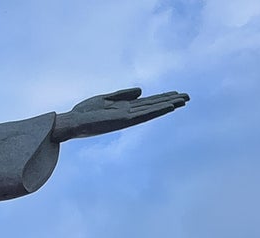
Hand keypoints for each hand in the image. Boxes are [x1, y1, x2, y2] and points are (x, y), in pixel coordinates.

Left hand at [52, 87, 188, 141]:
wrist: (72, 123)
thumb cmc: (84, 113)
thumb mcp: (105, 98)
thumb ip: (123, 95)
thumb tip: (141, 91)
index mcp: (125, 108)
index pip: (148, 103)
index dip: (163, 98)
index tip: (177, 94)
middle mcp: (129, 114)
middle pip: (154, 106)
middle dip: (170, 101)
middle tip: (188, 97)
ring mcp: (127, 118)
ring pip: (152, 110)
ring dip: (168, 105)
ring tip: (183, 101)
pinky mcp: (123, 121)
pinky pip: (143, 115)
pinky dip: (156, 110)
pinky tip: (167, 107)